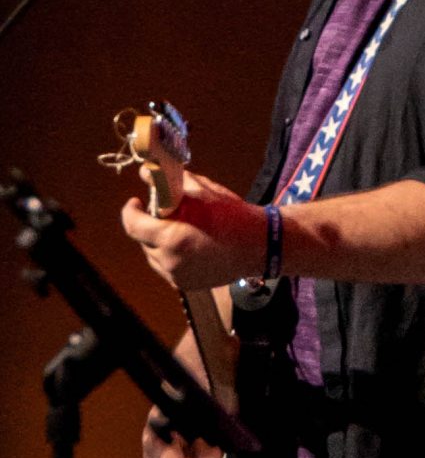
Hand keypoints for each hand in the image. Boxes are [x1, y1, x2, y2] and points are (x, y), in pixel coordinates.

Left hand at [121, 168, 267, 292]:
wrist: (261, 247)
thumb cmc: (234, 217)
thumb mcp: (203, 193)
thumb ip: (171, 182)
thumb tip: (147, 172)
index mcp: (172, 238)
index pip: (132, 225)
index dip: (130, 210)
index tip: (136, 201)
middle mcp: (170, 262)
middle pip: (142, 240)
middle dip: (149, 224)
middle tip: (165, 212)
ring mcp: (177, 276)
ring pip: (153, 255)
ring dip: (158, 241)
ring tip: (179, 229)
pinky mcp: (186, 285)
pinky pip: (166, 267)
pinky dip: (170, 254)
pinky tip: (188, 244)